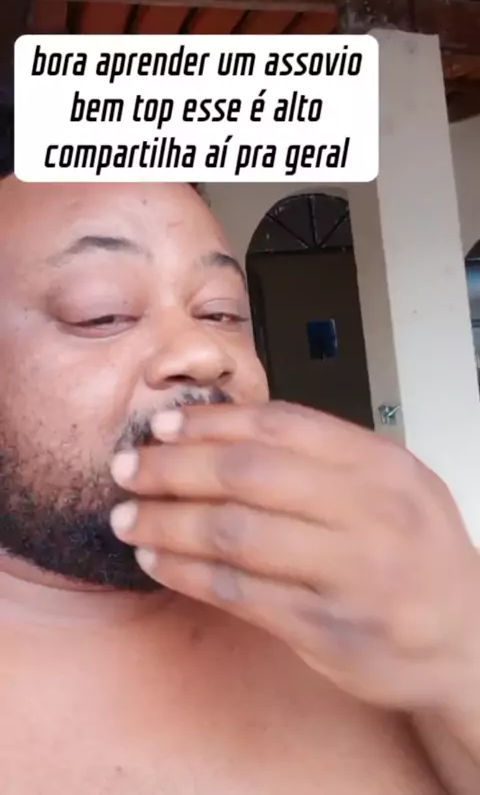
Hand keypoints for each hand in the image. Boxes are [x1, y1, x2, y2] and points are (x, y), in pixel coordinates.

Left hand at [110, 402, 479, 710]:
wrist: (469, 636)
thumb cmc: (416, 550)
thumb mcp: (391, 483)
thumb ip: (322, 456)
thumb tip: (222, 434)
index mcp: (381, 464)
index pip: (280, 425)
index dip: (211, 422)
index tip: (162, 425)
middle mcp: (370, 512)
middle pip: (247, 475)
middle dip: (174, 469)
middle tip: (128, 469)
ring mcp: (351, 573)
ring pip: (234, 535)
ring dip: (167, 524)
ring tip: (127, 518)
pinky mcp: (329, 629)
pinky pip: (240, 594)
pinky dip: (187, 575)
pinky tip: (157, 562)